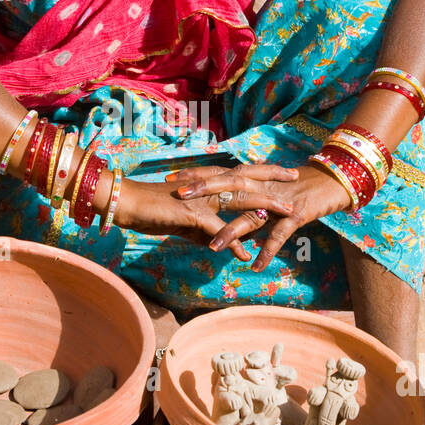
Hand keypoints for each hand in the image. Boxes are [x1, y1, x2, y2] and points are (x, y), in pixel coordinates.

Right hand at [113, 171, 296, 262]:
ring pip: (239, 199)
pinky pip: (217, 228)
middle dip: (273, 177)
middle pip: (247, 178)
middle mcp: (208, 186)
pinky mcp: (190, 214)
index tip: (284, 170)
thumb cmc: (156, 210)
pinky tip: (245, 253)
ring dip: (265, 206)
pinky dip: (232, 240)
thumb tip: (234, 246)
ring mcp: (201, 199)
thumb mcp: (189, 222)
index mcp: (208, 183)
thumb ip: (214, 232)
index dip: (264, 170)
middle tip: (296, 177)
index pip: (241, 173)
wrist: (129, 204)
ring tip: (288, 214)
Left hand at [170, 162, 351, 271]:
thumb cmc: (298, 186)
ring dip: (232, 231)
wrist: (333, 181)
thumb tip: (227, 211)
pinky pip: (279, 236)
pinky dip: (268, 250)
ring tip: (213, 247)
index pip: (219, 173)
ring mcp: (277, 202)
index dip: (196, 175)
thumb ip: (246, 198)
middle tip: (180, 196)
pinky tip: (256, 265)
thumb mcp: (268, 188)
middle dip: (203, 190)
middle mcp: (262, 187)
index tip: (171, 178)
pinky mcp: (295, 216)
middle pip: (229, 186)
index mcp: (253, 179)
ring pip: (250, 216)